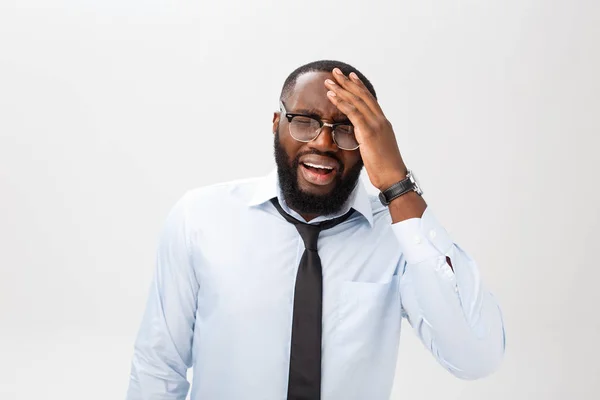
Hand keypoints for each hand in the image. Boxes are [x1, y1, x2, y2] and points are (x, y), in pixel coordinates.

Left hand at [325, 68, 406, 190]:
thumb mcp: (377, 149)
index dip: (359, 87)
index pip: (370, 100)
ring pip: (356, 101)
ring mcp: (376, 125)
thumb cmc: (385, 168)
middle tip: (336, 71)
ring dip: (341, 89)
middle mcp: (380, 120)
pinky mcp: (369, 133)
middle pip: (362, 96)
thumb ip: (369, 138)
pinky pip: (353, 113)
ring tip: (329, 80)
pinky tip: (331, 95)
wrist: (394, 178)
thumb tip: (360, 137)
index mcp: (383, 123)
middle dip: (348, 82)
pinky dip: (341, 102)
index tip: (350, 77)